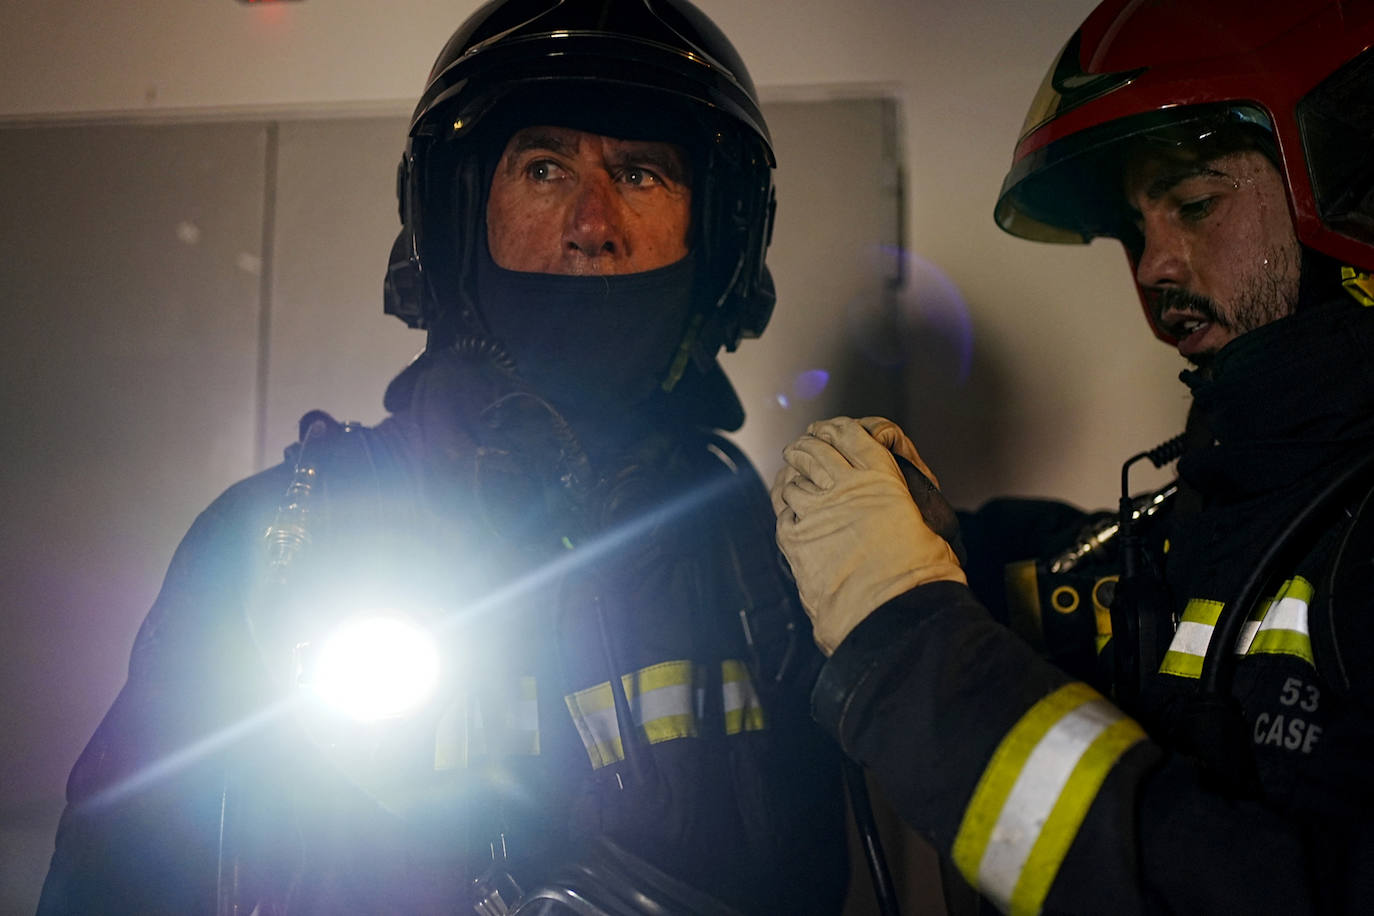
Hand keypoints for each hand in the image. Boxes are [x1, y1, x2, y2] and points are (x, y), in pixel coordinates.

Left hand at [771, 416, 965, 653]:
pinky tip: (787, 507)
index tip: (831, 429)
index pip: (853, 437)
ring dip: (792, 473)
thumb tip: (900, 516)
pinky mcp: (794, 539)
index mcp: (882, 480)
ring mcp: (815, 512)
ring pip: (794, 479)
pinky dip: (784, 505)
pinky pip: (782, 511)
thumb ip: (905, 511)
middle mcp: (845, 489)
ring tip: (792, 472)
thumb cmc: (919, 577)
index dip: (838, 428)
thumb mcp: (926, 529)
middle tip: (804, 445)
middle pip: (816, 451)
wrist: (892, 614)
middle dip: (808, 445)